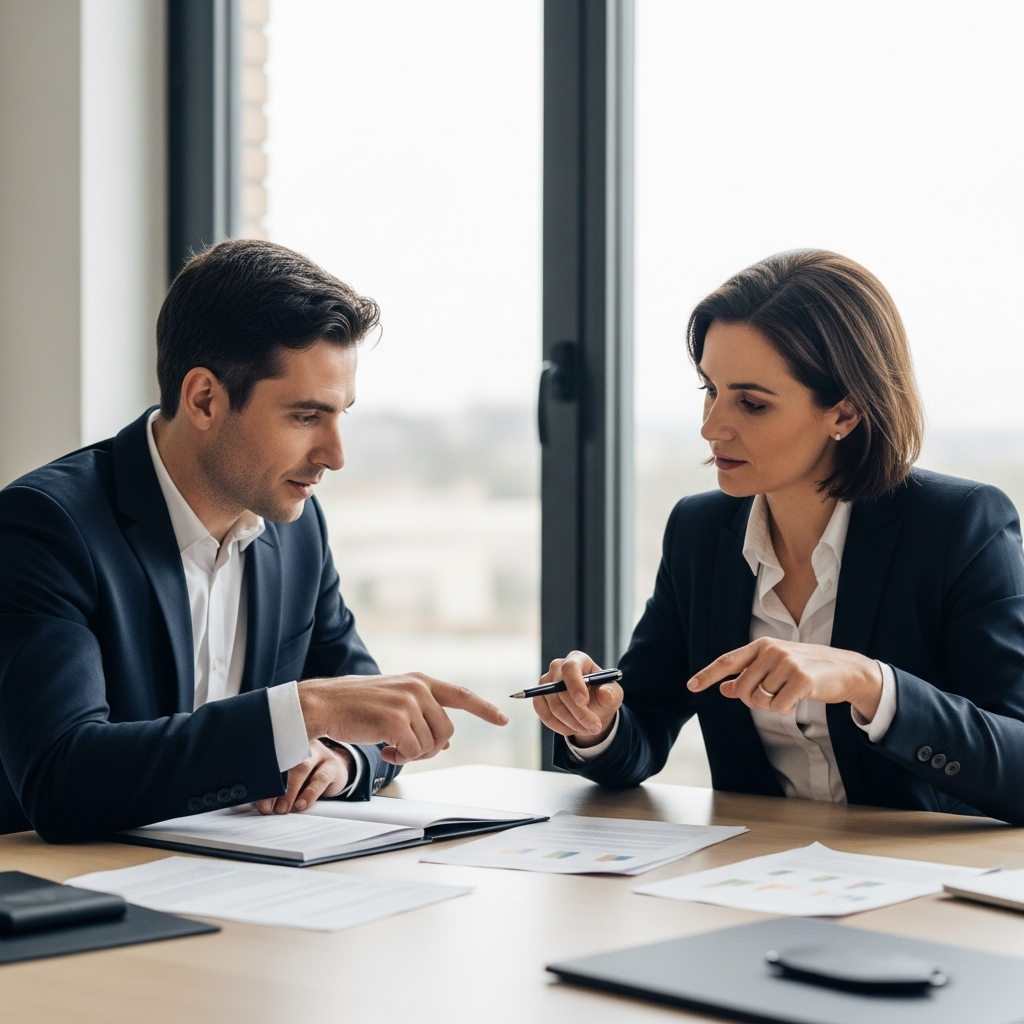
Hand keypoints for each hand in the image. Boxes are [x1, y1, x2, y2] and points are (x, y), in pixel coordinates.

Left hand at [256, 738, 350, 814]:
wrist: (334, 769)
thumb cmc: (306, 774)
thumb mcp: (289, 774)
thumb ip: (274, 784)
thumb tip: (255, 802)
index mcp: (287, 744)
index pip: (271, 756)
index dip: (260, 775)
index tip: (252, 793)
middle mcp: (302, 744)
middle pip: (284, 761)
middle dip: (273, 786)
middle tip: (265, 806)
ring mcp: (319, 753)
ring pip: (302, 768)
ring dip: (289, 791)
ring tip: (282, 809)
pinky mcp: (332, 766)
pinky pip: (320, 779)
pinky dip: (309, 793)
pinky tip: (301, 804)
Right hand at [297, 673, 507, 765]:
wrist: (325, 704)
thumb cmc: (357, 705)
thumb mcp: (395, 703)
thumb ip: (422, 715)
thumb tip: (446, 741)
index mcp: (420, 681)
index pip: (461, 695)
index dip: (484, 709)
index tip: (503, 718)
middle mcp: (418, 688)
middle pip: (447, 731)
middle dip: (430, 748)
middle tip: (405, 750)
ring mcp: (409, 703)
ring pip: (430, 744)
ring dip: (412, 755)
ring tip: (391, 748)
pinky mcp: (396, 720)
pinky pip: (412, 751)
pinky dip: (400, 759)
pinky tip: (384, 751)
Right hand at [531, 651, 622, 746]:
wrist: (592, 709)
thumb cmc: (602, 697)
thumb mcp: (613, 695)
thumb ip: (611, 693)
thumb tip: (605, 693)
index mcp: (578, 659)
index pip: (570, 667)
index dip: (575, 684)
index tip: (584, 702)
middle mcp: (558, 667)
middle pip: (561, 689)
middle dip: (579, 712)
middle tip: (595, 727)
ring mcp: (546, 683)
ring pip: (554, 705)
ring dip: (572, 722)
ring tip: (587, 729)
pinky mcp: (539, 698)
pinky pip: (543, 714)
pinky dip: (558, 726)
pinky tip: (572, 729)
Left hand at [686, 638, 881, 719]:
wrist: (846, 669)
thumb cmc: (807, 668)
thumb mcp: (775, 668)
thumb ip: (749, 677)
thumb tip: (725, 689)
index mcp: (761, 646)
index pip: (727, 661)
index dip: (708, 675)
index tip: (690, 687)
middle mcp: (771, 651)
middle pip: (743, 689)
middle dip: (753, 701)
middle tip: (772, 698)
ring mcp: (786, 663)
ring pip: (760, 700)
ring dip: (772, 705)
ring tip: (789, 694)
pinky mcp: (801, 679)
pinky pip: (778, 707)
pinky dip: (786, 709)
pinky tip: (799, 698)